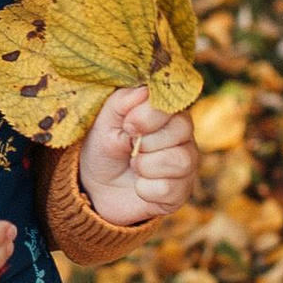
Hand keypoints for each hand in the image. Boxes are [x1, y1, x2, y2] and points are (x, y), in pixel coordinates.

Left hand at [78, 88, 197, 227]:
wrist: (97, 188)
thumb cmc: (105, 148)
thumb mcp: (105, 122)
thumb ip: (122, 102)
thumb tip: (144, 91)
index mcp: (167, 112)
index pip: (172, 104)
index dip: (147, 116)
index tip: (127, 126)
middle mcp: (184, 136)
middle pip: (182, 129)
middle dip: (146, 142)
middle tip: (130, 148)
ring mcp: (186, 165)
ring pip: (180, 160)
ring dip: (145, 165)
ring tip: (134, 166)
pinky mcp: (180, 192)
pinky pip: (169, 188)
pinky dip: (144, 189)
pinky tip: (139, 185)